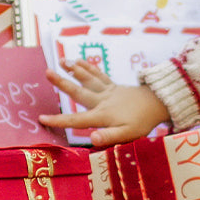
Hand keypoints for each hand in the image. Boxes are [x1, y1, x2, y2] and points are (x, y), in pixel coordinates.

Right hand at [40, 59, 171, 146]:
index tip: (41, 118)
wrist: (159, 104)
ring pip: (88, 79)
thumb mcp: (127, 135)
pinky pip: (99, 75)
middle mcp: (102, 101)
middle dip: (62, 83)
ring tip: (61, 61)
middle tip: (47, 72)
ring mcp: (108, 92)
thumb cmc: (142, 122)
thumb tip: (91, 139)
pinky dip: (89, 68)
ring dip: (75, 70)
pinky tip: (79, 61)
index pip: (77, 120)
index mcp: (102, 115)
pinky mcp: (114, 86)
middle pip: (79, 92)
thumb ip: (109, 137)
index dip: (59, 120)